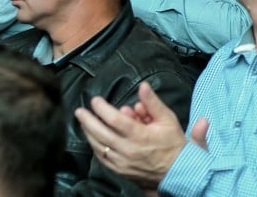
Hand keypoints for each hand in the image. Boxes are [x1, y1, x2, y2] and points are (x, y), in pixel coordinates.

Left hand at [74, 82, 189, 188]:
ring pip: (98, 146)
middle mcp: (128, 149)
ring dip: (88, 133)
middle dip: (88, 121)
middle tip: (79, 111)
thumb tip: (143, 87)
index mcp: (140, 135)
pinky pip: (102, 157)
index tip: (95, 100)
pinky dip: (95, 146)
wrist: (176, 169)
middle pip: (101, 133)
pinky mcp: (119, 170)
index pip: (115, 120)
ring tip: (83, 123)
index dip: (102, 109)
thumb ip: (153, 102)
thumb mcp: (167, 118)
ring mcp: (121, 162)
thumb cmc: (172, 142)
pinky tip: (92, 138)